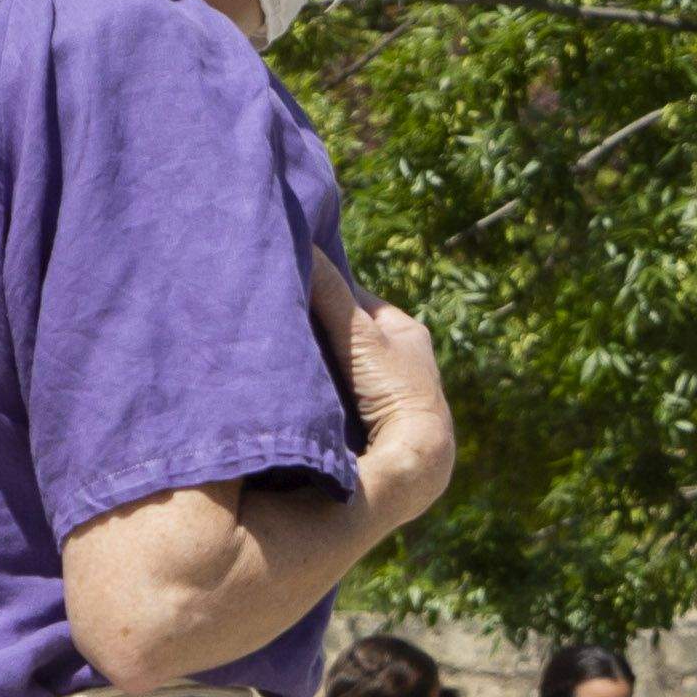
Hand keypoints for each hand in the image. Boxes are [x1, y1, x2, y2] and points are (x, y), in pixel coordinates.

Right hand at [306, 252, 457, 525]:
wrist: (416, 454)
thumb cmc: (394, 387)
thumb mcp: (358, 334)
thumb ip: (329, 292)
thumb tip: (302, 242)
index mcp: (406, 330)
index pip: (355, 300)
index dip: (323, 293)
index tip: (290, 287)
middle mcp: (402, 357)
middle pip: (349, 332)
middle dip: (320, 328)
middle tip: (280, 321)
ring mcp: (391, 390)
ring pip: (345, 364)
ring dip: (320, 362)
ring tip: (284, 353)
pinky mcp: (379, 420)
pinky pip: (344, 392)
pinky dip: (325, 388)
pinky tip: (301, 389)